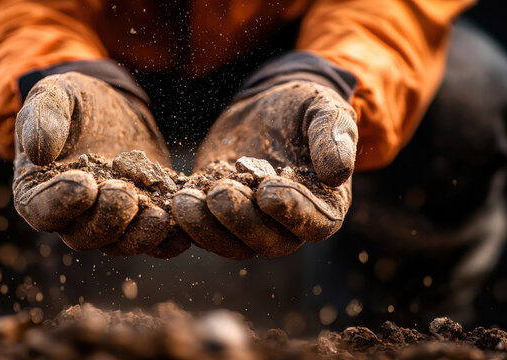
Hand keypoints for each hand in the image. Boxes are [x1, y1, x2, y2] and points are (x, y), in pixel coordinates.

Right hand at [12, 72, 182, 256]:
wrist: (115, 108)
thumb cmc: (74, 101)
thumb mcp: (55, 95)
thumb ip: (42, 117)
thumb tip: (37, 153)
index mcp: (38, 192)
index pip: (42, 210)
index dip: (61, 203)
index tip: (84, 184)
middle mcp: (72, 217)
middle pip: (85, 236)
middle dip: (106, 219)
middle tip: (124, 193)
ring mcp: (110, 222)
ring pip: (122, 243)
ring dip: (140, 235)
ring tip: (159, 216)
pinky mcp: (143, 219)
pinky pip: (155, 240)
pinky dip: (168, 237)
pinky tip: (182, 223)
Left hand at [173, 79, 356, 258]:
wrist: (268, 104)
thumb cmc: (304, 109)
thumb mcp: (324, 110)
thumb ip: (334, 136)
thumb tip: (339, 173)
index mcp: (323, 205)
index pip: (313, 222)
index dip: (291, 210)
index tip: (268, 189)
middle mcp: (287, 223)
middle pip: (266, 240)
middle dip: (239, 220)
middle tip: (219, 192)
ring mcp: (250, 222)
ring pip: (229, 242)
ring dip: (205, 228)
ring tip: (184, 201)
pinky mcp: (217, 214)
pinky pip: (202, 230)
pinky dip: (185, 223)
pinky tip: (168, 204)